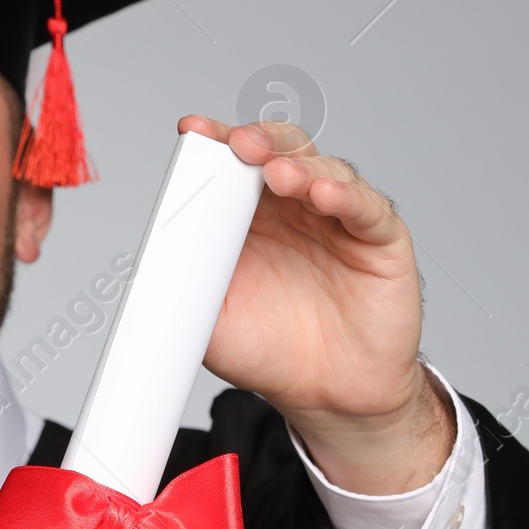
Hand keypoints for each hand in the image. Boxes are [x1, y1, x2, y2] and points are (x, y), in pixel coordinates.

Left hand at [177, 115, 454, 493]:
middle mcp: (295, 207)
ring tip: (277, 174)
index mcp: (249, 217)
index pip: (233, 163)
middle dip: (259, 140)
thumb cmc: (269, 351)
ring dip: (299, 166)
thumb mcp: (210, 320)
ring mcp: (339, 218)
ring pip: (324, 170)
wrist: (325, 396)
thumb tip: (147, 260)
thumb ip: (183, 286)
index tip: (193, 132)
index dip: (216, 142)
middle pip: (281, 150)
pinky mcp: (380, 239)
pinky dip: (347, 196)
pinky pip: (367, 208)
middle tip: (239, 145)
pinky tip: (326, 194)